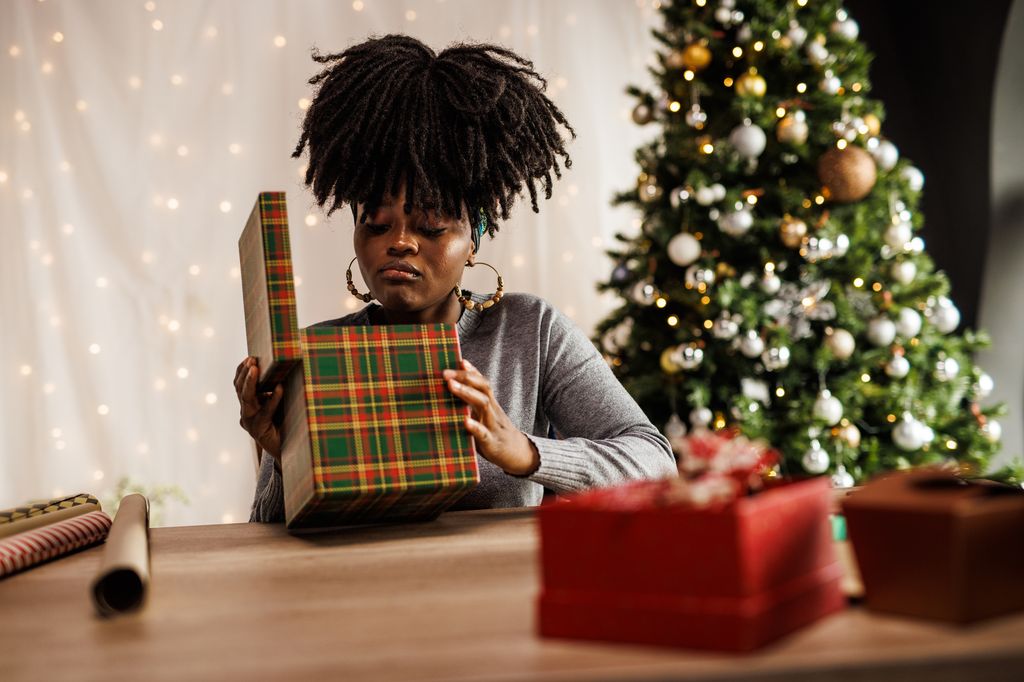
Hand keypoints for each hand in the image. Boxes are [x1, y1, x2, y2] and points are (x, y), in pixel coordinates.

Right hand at [233, 357, 284, 467]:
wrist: (290, 451)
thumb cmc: (287, 425)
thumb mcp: (280, 404)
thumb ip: (275, 391)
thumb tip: (281, 371)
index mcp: (249, 406)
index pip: (239, 386)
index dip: (242, 371)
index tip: (248, 357)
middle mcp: (246, 414)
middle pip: (239, 390)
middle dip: (244, 373)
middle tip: (251, 359)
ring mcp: (250, 422)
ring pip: (246, 399)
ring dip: (251, 382)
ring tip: (255, 368)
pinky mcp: (259, 430)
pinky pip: (265, 412)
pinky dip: (273, 399)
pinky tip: (279, 388)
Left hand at [444, 359, 539, 475]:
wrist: (519, 455)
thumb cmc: (495, 433)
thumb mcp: (486, 416)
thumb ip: (472, 404)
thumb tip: (453, 390)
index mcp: (490, 405)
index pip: (482, 382)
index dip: (472, 370)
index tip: (459, 360)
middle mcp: (493, 411)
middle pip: (483, 388)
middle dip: (464, 377)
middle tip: (445, 373)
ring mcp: (493, 426)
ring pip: (483, 404)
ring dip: (466, 393)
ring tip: (451, 385)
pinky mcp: (492, 443)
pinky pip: (484, 433)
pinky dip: (475, 427)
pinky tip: (465, 421)